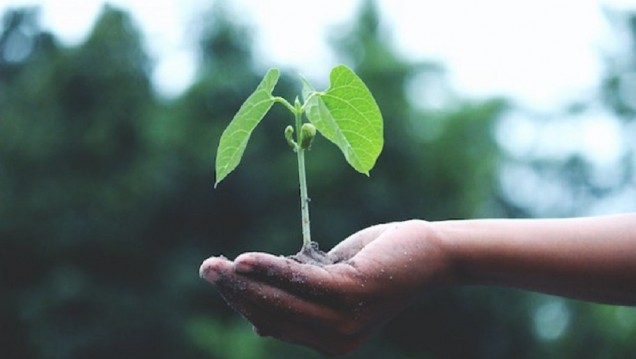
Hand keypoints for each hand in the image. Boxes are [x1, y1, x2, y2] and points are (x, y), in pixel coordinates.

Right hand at [199, 220, 452, 354]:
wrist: (428, 253)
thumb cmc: (377, 263)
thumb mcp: (331, 283)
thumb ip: (299, 298)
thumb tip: (256, 321)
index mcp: (329, 341)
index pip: (273, 323)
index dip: (242, 302)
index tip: (219, 278)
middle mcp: (336, 340)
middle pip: (271, 314)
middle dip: (234, 292)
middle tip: (206, 268)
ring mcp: (345, 321)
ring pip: (280, 301)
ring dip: (244, 281)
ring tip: (216, 265)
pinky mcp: (352, 294)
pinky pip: (300, 281)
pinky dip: (271, 269)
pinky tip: (245, 260)